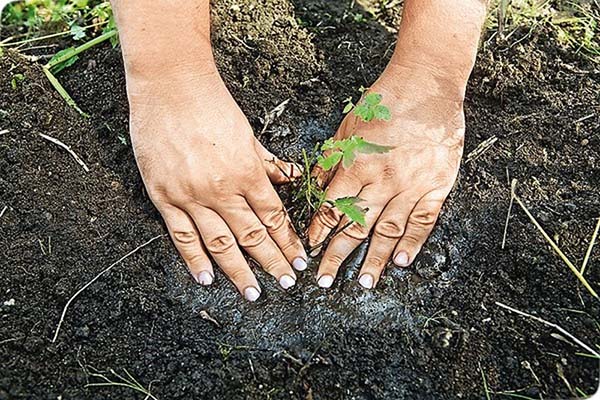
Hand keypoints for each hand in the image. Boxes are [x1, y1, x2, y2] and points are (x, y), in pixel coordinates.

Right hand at [128, 69, 306, 300]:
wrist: (169, 86)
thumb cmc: (211, 104)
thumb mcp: (248, 132)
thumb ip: (267, 162)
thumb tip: (290, 177)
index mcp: (247, 172)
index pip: (274, 217)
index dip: (289, 242)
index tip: (299, 259)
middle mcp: (222, 190)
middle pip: (253, 236)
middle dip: (274, 262)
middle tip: (288, 283)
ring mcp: (192, 196)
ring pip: (221, 243)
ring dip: (240, 272)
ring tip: (254, 293)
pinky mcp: (164, 197)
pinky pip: (182, 236)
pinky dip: (195, 259)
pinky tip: (207, 278)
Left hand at [308, 63, 464, 288]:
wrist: (427, 85)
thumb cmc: (383, 103)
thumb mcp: (346, 128)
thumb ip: (330, 161)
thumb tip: (311, 188)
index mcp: (357, 164)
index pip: (332, 208)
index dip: (319, 232)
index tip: (309, 251)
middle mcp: (382, 180)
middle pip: (356, 226)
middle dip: (338, 256)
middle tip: (326, 281)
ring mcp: (411, 185)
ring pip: (389, 230)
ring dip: (374, 259)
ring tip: (364, 283)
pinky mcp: (437, 185)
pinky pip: (423, 220)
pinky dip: (413, 242)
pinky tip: (402, 261)